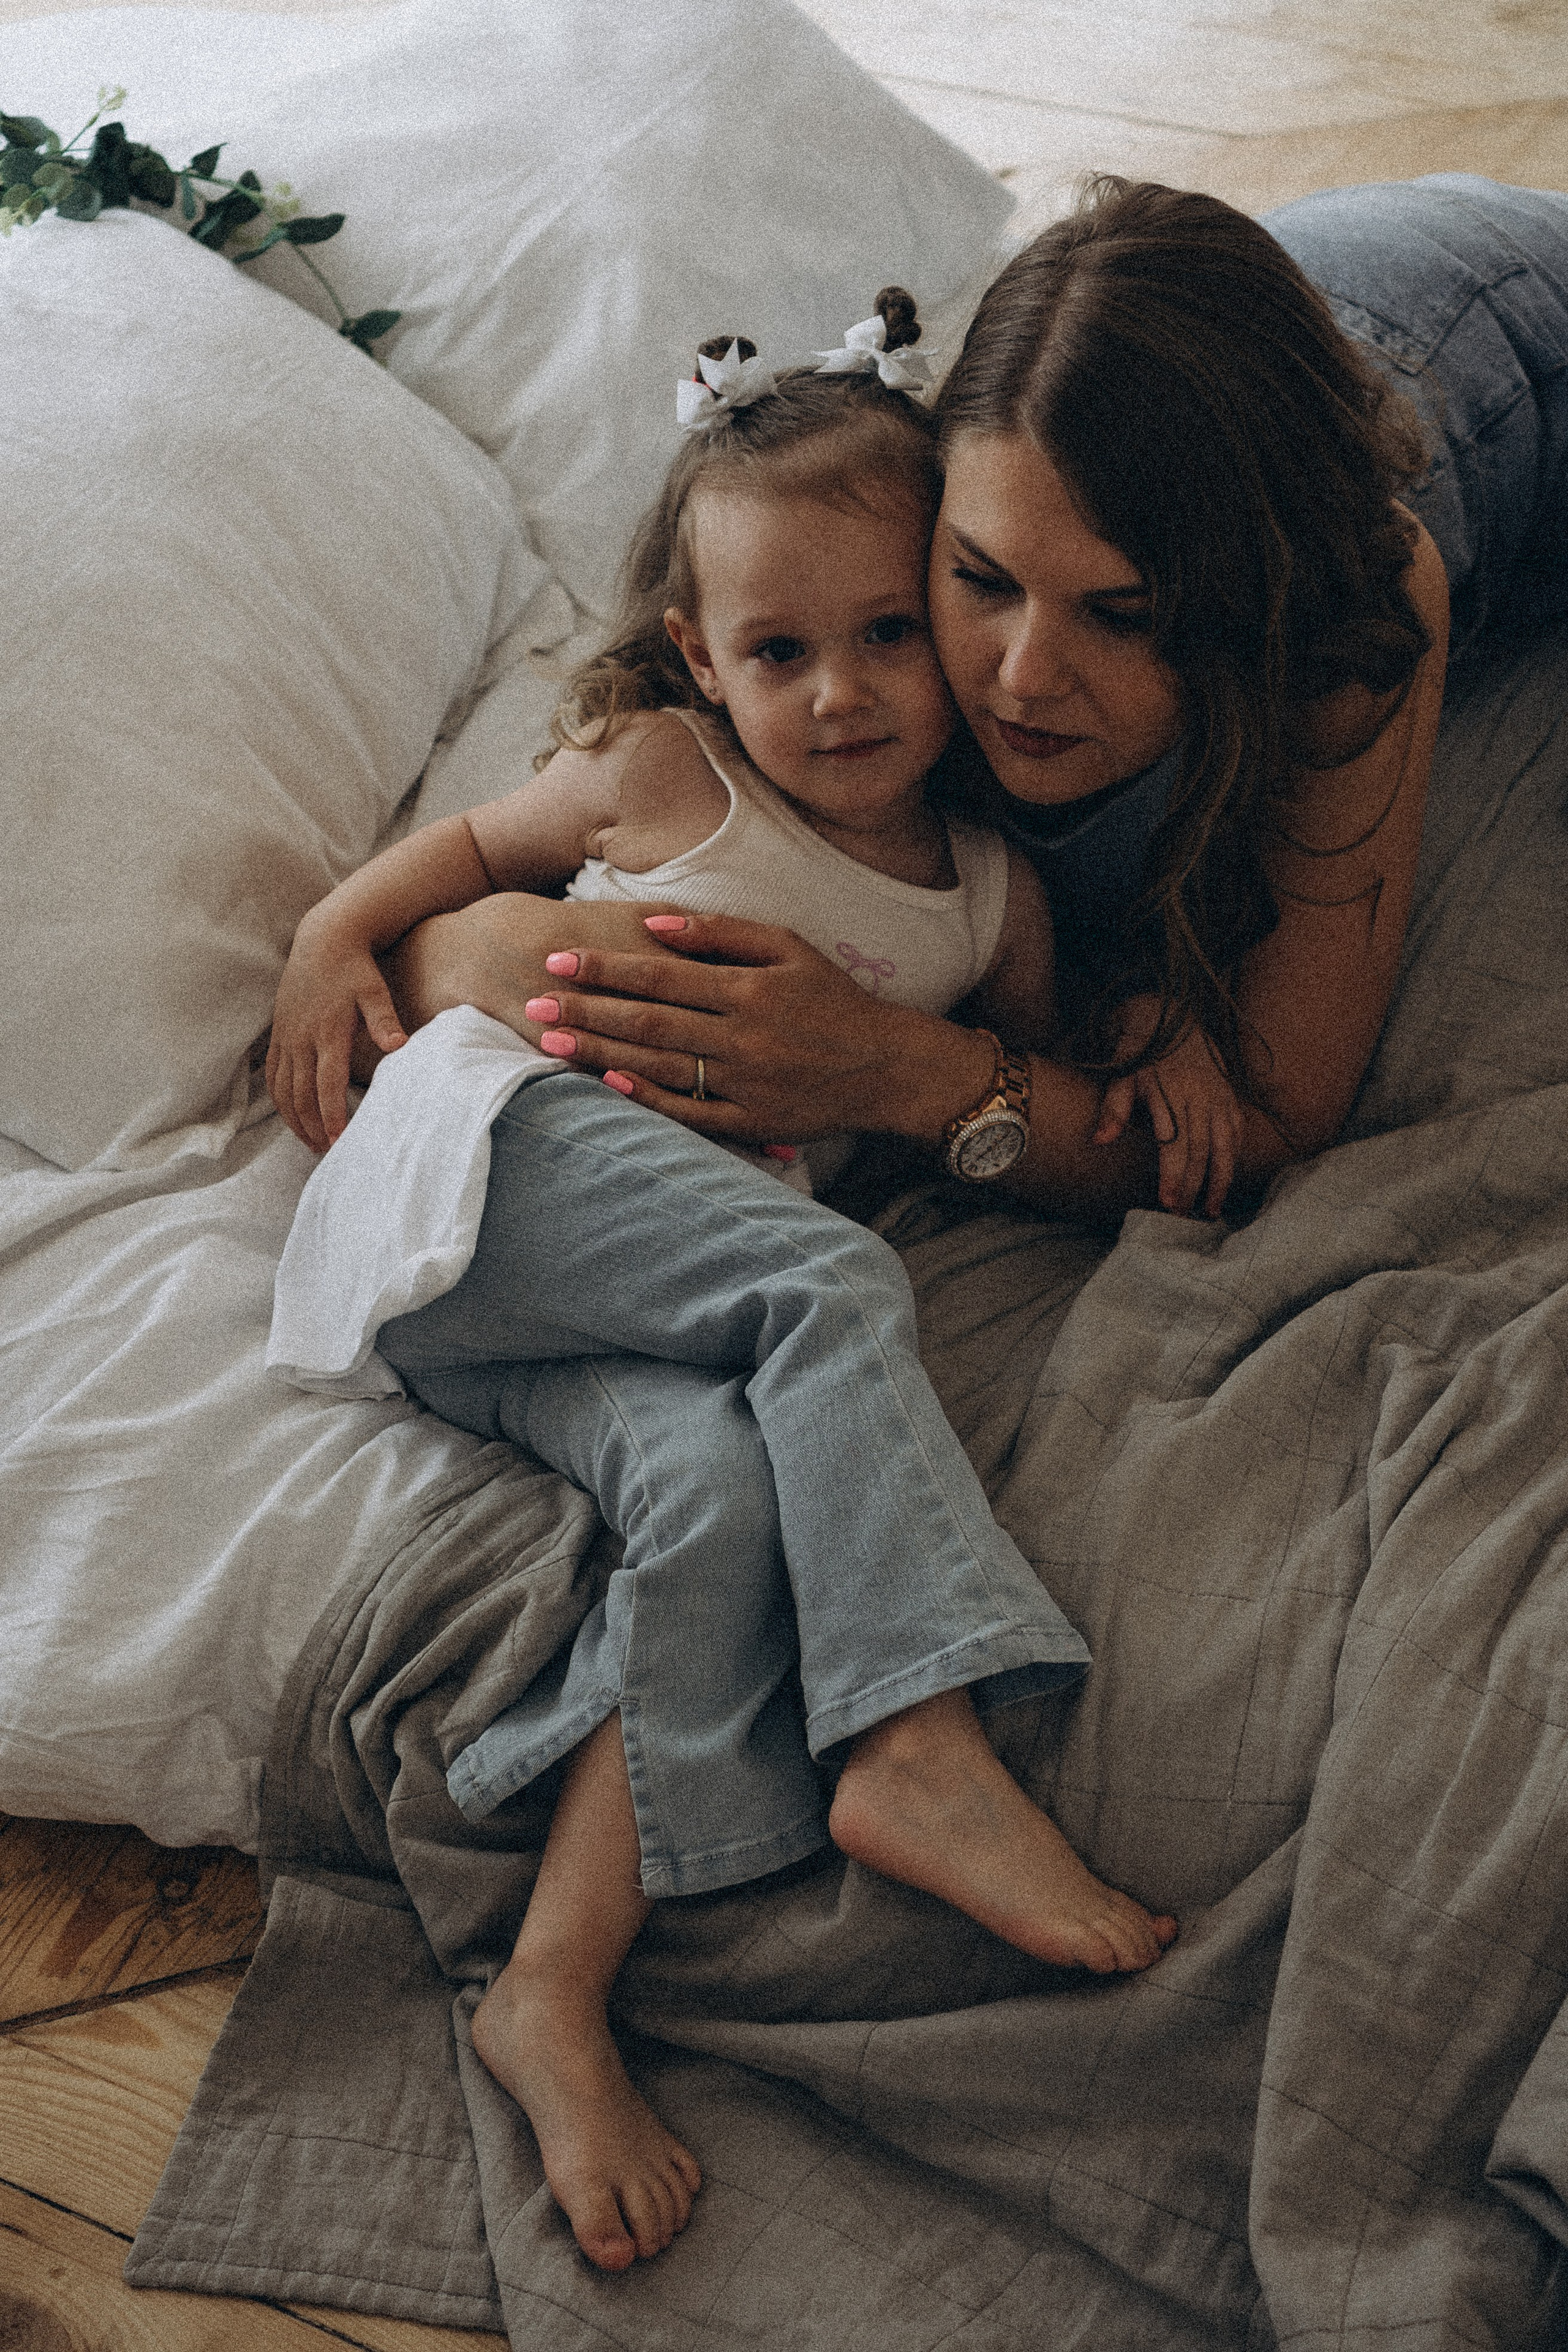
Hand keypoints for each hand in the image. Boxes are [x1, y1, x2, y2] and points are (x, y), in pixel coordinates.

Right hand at [267, 916, 407, 1152]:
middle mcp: (301, 1038)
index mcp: (327, 1032)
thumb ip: (385, 1020)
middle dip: (313, 1127)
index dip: (331, 1116)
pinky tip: (290, 1115)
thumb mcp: (375, 991)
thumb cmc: (355, 968)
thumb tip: (400, 1046)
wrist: (323, 939)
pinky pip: (272, 1074)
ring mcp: (286, 1036)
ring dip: (294, 1119)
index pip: (327, 1084)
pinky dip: (279, 1098)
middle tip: (327, 1153)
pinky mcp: (278, 1032)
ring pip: (283, 1089)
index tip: (339, 1142)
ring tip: (310, 1142)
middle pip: (302, 1094)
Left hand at [391, 898, 981, 1146]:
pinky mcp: (751, 1122)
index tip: (558, 958)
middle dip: (586, 1010)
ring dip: (601, 1052)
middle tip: (535, 1000)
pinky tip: (607, 1083)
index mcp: (749, 990)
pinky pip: (689, 1112)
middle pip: (648, 1021)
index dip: (604, 967)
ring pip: (659, 1067)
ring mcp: (745, 1083)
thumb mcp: (790, 947)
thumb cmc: (837, 1000)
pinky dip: (647, 1098)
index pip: (660, 975)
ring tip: (551, 1040)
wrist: (890, 1068)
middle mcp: (743, 1037)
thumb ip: (721, 933)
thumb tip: (653, 923)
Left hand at [1091, 994, 1243, 1219]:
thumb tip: (1100, 1140)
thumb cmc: (1141, 1054)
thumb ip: (1113, 1109)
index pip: (1175, 1142)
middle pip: (1201, 1150)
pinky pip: (1237, 1134)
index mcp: (1171, 1092)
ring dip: (1220, 1181)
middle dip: (1194, 1187)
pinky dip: (1233, 1159)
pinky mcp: (1231, 1098)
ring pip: (1226, 1146)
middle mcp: (1200, 1097)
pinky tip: (1224, 1182)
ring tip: (1210, 1212)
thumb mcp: (1122, 1075)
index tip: (1168, 1202)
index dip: (1174, 1174)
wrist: (1175, 1019)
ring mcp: (1219, 1098)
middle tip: (1183, 1217)